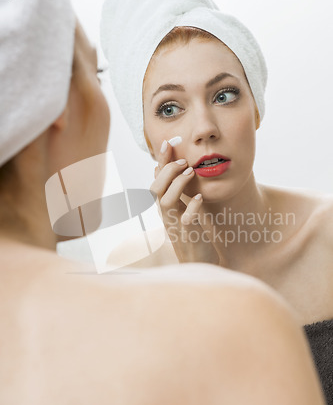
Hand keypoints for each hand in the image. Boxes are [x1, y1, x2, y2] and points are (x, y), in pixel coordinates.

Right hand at [150, 140, 220, 263]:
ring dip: (177, 184)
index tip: (167, 143)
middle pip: (155, 189)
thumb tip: (159, 169)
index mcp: (165, 206)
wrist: (198, 261)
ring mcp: (175, 224)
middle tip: (183, 161)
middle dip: (167, 171)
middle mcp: (166, 214)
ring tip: (190, 172)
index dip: (161, 162)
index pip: (157, 180)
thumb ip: (173, 191)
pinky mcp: (188, 235)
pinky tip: (199, 197)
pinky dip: (191, 207)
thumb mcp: (179, 209)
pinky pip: (186, 219)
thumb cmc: (190, 232)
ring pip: (166, 202)